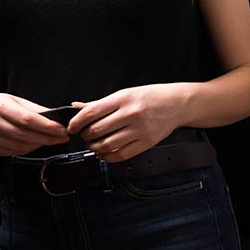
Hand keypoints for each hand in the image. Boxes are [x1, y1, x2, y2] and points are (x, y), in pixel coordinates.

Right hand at [0, 93, 70, 155]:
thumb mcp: (13, 100)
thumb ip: (34, 109)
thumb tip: (56, 118)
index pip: (27, 120)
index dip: (47, 127)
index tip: (62, 130)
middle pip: (24, 135)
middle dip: (47, 138)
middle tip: (62, 137)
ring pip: (19, 146)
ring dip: (38, 145)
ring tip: (50, 140)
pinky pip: (11, 152)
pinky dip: (26, 150)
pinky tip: (34, 144)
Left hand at [66, 84, 189, 161]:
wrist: (177, 104)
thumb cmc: (152, 97)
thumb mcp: (126, 93)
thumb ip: (101, 103)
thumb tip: (78, 107)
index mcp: (124, 99)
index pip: (92, 112)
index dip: (77, 122)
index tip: (72, 127)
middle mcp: (132, 114)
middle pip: (97, 130)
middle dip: (85, 135)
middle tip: (84, 134)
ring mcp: (140, 130)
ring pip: (107, 145)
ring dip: (94, 147)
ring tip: (94, 143)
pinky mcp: (146, 143)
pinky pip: (121, 154)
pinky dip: (108, 156)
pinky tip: (105, 152)